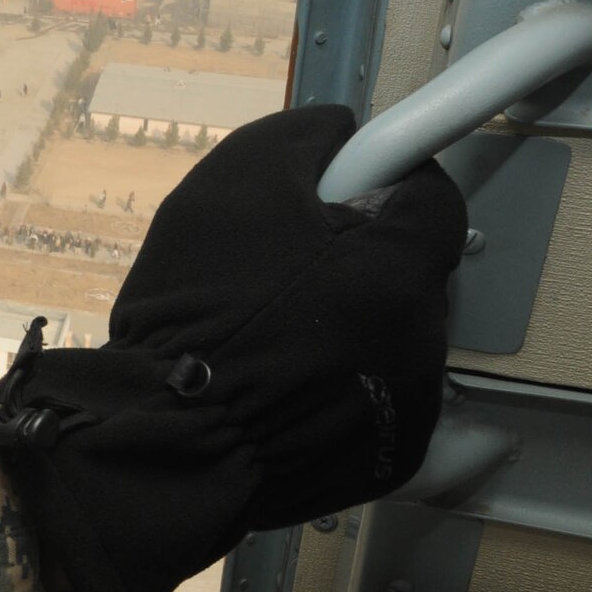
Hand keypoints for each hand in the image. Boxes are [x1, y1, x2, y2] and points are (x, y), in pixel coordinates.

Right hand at [0, 104, 465, 591]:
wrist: (162, 438)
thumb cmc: (194, 312)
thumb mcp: (231, 185)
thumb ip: (299, 140)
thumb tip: (339, 134)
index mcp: (397, 268)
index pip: (429, 194)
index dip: (376, 179)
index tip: (333, 188)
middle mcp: (424, 340)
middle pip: (406, 269)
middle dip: (353, 257)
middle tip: (276, 265)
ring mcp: (411, 408)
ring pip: (387, 334)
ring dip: (344, 322)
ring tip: (263, 332)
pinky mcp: (386, 457)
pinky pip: (372, 395)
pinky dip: (334, 383)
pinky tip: (275, 381)